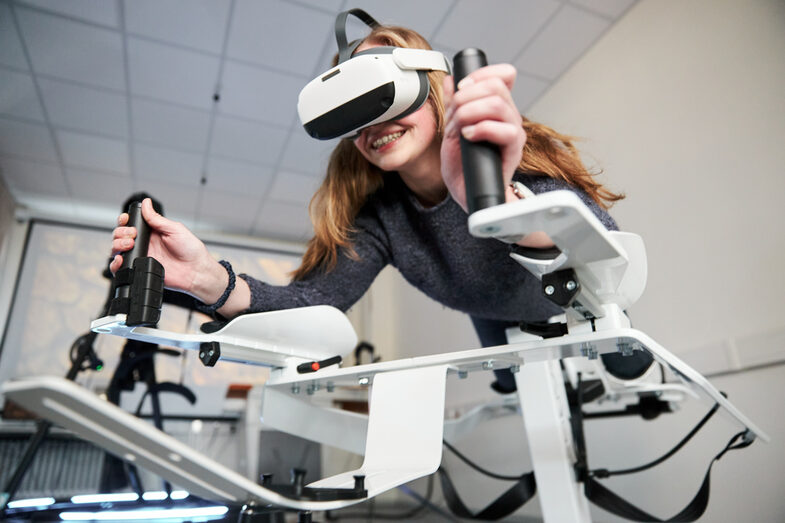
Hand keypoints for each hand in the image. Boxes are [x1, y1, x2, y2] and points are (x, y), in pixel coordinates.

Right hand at [110, 198, 224, 301]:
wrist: (195, 271)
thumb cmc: (190, 249)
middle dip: (120, 232)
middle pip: (120, 235)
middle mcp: (144, 243)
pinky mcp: (140, 269)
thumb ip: (157, 219)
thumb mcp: (175, 229)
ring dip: (117, 244)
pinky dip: (115, 264)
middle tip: (132, 235)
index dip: (124, 220)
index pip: (130, 223)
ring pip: (117, 249)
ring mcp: (141, 256)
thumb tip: (146, 203)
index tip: (126, 219)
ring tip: (129, 245)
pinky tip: (121, 260)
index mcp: (151, 232)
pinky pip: (121, 268)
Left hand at [441, 63, 525, 211]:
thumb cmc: (463, 165)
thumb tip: (451, 80)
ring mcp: (513, 132)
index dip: (482, 74)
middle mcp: (509, 117)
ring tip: (460, 126)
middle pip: (498, 86)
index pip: (504, 75)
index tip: (462, 87)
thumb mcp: (452, 129)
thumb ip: (454, 104)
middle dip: (468, 94)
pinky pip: (506, 131)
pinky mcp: (513, 150)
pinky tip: (468, 136)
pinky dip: (481, 129)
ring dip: (472, 110)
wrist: (467, 193)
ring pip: (500, 105)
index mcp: (497, 108)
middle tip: (455, 111)